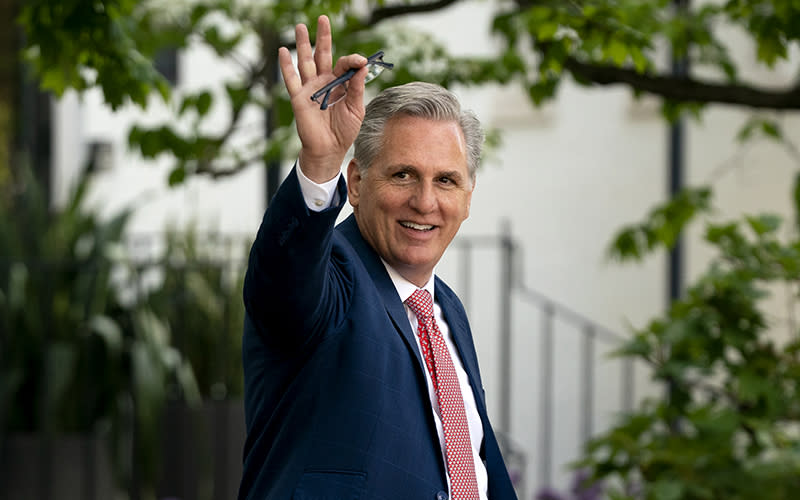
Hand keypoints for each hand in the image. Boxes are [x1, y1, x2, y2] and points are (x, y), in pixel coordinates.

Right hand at [279, 15, 367, 182]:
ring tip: (300, 27)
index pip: (345, 65)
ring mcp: (310, 88)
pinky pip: (291, 79)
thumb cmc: (344, 131)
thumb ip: (357, 88)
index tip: (361, 60)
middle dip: (323, 37)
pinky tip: (283, 51)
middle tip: (323, 19)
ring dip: (303, 44)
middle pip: (323, 54)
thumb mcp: (356, 109)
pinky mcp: (299, 98)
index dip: (352, 60)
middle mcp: (324, 82)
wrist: (330, 150)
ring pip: (305, 61)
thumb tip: (362, 66)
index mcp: (340, 84)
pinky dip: (286, 65)